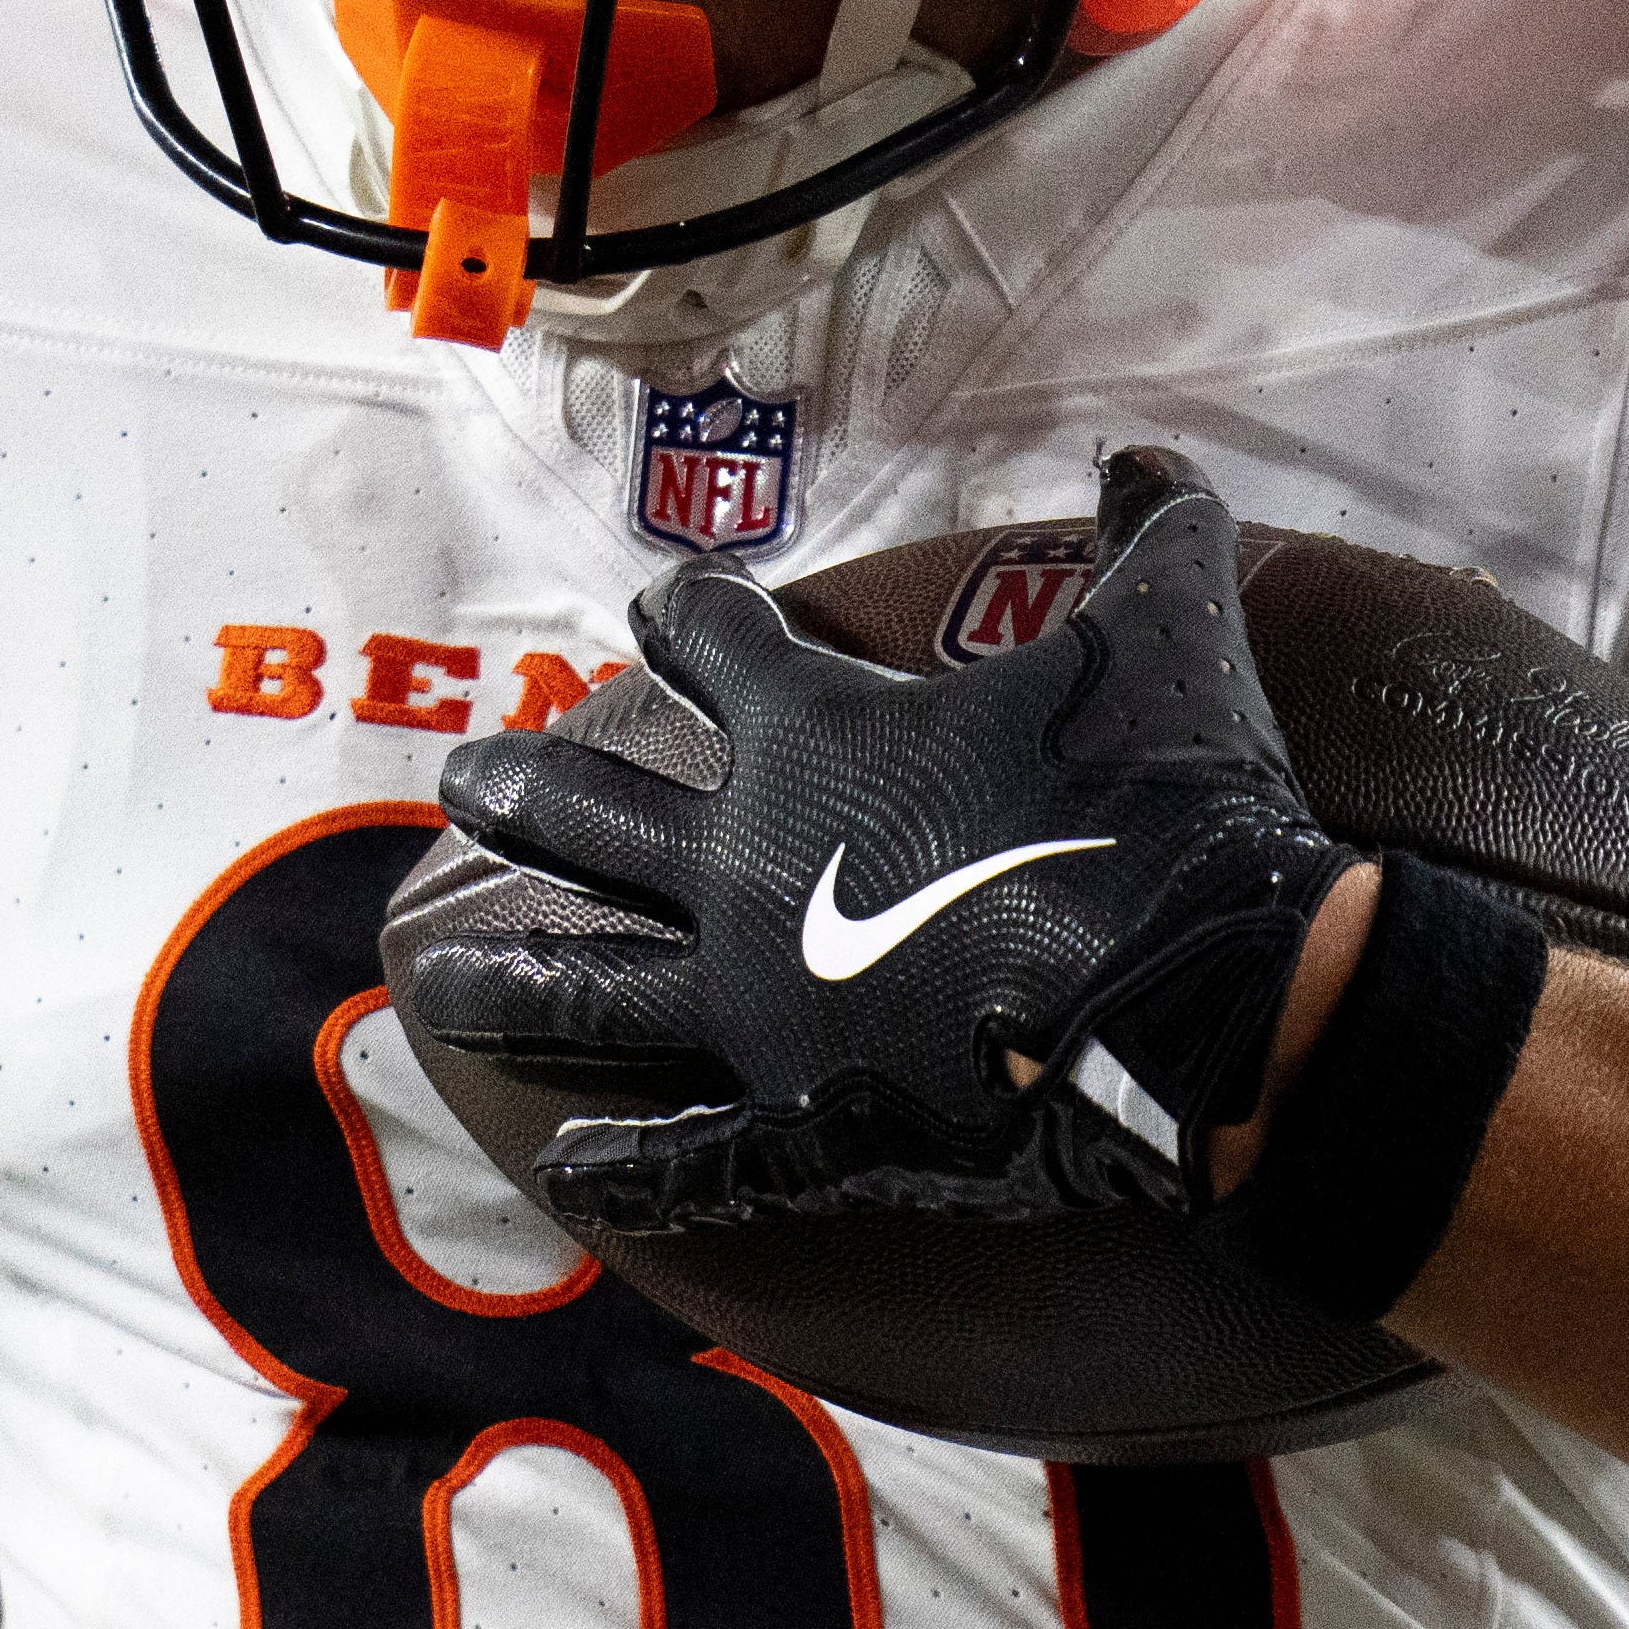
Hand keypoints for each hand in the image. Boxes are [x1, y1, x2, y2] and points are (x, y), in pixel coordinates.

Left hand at [413, 445, 1350, 1238]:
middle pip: (593, 811)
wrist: (1202, 994)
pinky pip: (690, 1158)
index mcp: (818, 738)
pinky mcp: (802, 1121)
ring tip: (426, 980)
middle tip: (467, 779)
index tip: (658, 605)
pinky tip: (562, 1173)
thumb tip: (1155, 455)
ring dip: (504, 983)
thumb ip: (1151, 536)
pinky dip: (625, 1172)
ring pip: (587, 988)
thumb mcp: (1167, 631)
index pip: (717, 645)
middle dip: (524, 787)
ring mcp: (758, 1002)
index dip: (685, 614)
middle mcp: (750, 864)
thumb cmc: (1165, 803)